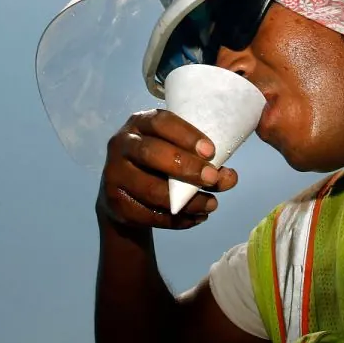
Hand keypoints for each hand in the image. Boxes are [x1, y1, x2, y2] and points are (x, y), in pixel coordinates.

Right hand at [98, 109, 238, 229]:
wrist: (124, 193)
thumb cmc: (159, 163)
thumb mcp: (177, 152)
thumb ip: (202, 160)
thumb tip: (229, 177)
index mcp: (140, 122)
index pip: (161, 122)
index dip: (186, 135)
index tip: (211, 151)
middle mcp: (122, 144)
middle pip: (151, 152)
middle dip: (185, 167)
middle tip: (213, 179)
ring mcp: (114, 174)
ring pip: (150, 189)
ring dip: (186, 201)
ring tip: (212, 204)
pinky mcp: (115, 203)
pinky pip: (148, 214)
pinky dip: (176, 220)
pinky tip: (196, 218)